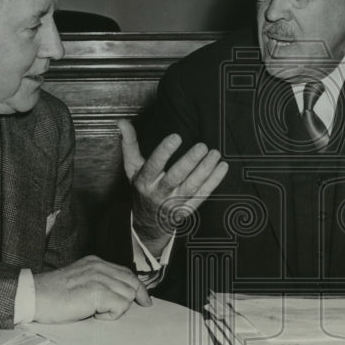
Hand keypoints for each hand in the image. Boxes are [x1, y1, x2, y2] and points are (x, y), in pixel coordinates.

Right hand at [33, 255, 150, 322]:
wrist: (32, 297)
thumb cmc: (51, 295)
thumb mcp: (78, 281)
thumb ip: (97, 282)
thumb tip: (115, 296)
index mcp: (95, 262)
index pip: (126, 273)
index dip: (137, 287)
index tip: (143, 299)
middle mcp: (99, 267)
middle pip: (132, 282)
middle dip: (135, 298)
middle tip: (136, 308)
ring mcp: (99, 278)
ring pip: (128, 295)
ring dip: (116, 308)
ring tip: (96, 312)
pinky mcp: (97, 292)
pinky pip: (120, 306)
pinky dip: (110, 315)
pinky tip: (93, 315)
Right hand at [118, 121, 228, 244]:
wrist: (148, 221)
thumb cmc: (143, 188)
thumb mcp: (132, 168)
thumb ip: (129, 144)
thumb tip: (122, 122)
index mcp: (145, 181)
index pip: (153, 165)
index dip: (164, 152)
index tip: (176, 137)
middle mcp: (159, 192)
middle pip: (175, 177)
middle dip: (189, 162)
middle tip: (202, 146)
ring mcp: (175, 202)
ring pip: (192, 187)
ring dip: (205, 170)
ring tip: (215, 154)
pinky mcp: (188, 209)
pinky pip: (203, 194)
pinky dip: (214, 181)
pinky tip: (222, 167)